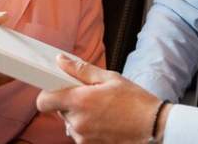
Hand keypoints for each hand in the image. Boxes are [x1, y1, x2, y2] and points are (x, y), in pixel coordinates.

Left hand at [36, 54, 170, 143]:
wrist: (153, 127)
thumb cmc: (135, 101)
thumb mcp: (109, 78)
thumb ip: (81, 70)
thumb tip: (60, 61)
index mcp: (80, 101)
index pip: (44, 101)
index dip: (48, 93)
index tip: (57, 87)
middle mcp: (77, 122)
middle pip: (59, 110)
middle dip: (70, 102)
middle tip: (91, 96)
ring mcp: (83, 138)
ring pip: (70, 122)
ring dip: (80, 115)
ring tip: (102, 110)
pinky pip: (80, 134)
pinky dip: (88, 127)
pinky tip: (105, 121)